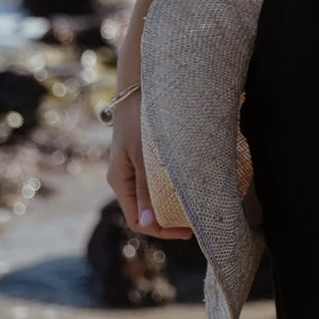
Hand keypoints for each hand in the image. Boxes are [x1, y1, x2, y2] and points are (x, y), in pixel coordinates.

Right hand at [106, 87, 193, 240]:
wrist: (139, 88)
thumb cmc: (140, 119)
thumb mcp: (144, 154)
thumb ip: (145, 187)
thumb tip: (148, 224)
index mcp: (119, 181)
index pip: (139, 221)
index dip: (162, 230)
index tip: (189, 231)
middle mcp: (125, 178)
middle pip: (148, 211)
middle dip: (171, 219)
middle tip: (200, 220)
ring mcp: (135, 168)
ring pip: (155, 196)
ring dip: (174, 204)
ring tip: (199, 205)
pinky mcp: (146, 157)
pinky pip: (159, 181)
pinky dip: (175, 187)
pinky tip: (192, 184)